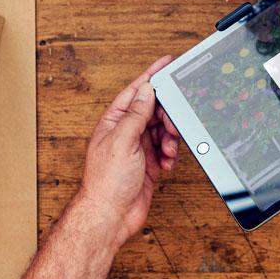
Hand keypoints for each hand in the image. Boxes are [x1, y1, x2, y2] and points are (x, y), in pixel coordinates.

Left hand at [70, 57, 180, 245]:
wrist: (110, 215)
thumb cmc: (107, 182)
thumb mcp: (122, 140)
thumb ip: (136, 114)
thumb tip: (146, 90)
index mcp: (114, 121)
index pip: (136, 91)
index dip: (152, 76)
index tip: (167, 63)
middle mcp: (126, 132)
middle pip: (154, 111)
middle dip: (167, 116)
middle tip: (172, 126)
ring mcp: (138, 148)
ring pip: (163, 131)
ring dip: (170, 139)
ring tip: (168, 151)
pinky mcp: (149, 164)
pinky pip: (166, 150)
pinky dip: (171, 155)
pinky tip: (167, 163)